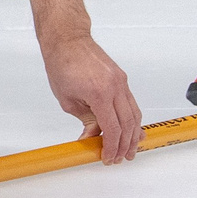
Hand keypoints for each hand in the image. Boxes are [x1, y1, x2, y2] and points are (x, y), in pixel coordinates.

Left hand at [31, 0, 141, 163]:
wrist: (67, 39)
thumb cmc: (62, 64)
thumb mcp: (68, 99)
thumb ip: (85, 120)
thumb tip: (94, 136)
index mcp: (99, 94)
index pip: (113, 129)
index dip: (112, 147)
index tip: (109, 158)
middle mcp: (115, 87)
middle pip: (128, 125)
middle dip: (125, 145)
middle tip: (120, 158)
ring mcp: (121, 82)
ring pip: (134, 114)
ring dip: (133, 134)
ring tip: (128, 149)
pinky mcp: (121, 78)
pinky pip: (131, 103)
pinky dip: (132, 119)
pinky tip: (130, 130)